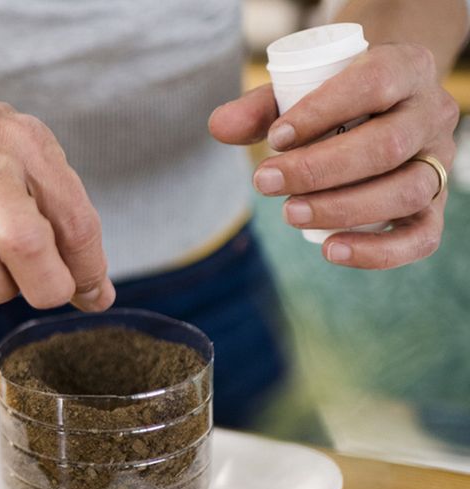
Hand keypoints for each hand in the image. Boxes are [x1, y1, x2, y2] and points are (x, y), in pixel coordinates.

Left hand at [210, 43, 457, 268]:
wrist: (383, 103)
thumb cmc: (333, 97)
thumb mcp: (298, 92)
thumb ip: (259, 108)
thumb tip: (219, 127)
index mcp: (406, 68)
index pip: (374, 84)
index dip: (323, 111)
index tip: (276, 138)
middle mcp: (432, 114)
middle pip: (388, 146)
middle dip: (319, 169)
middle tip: (266, 181)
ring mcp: (439, 162)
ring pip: (407, 190)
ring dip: (342, 208)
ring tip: (288, 212)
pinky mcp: (434, 207)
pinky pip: (422, 237)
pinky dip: (378, 251)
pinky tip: (332, 250)